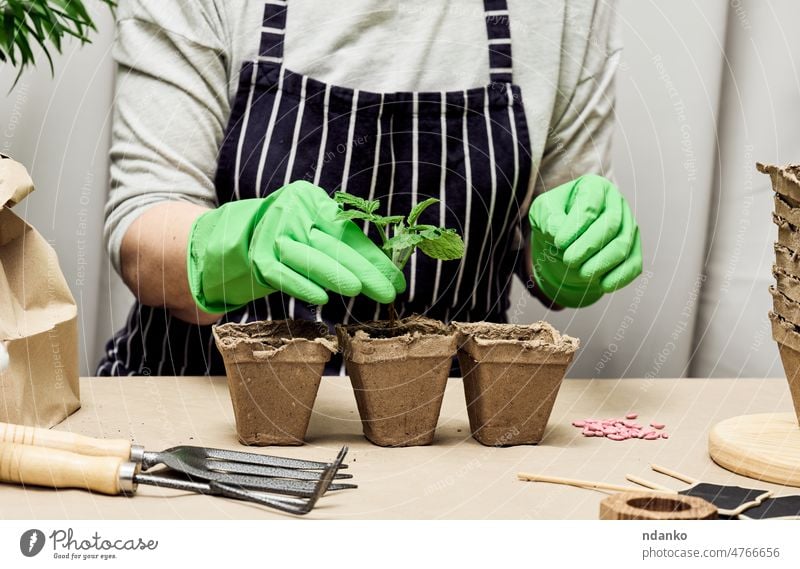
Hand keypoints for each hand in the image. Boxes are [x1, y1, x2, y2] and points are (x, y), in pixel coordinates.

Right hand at [187, 181, 405, 311]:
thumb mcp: (314, 228)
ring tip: (360, 289)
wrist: (237, 235)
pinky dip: (302, 285)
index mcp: (311, 200)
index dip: (374, 258)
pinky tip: (322, 297)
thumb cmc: (291, 235)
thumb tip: (385, 270)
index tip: (396, 280)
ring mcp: (272, 233)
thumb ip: (342, 244)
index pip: (348, 232)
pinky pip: (282, 274)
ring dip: (335, 274)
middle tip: (388, 292)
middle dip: (365, 271)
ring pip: (309, 257)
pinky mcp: (257, 257)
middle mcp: (291, 212)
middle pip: (333, 245)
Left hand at [528, 175, 641, 307]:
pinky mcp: (633, 249)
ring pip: (623, 245)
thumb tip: (557, 230)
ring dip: (602, 263)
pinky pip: (633, 264)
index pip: (590, 206)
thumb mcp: (542, 212)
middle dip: (589, 246)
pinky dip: (620, 277)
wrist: (564, 240)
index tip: (558, 243)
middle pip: (610, 225)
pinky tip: (603, 285)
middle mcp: (616, 204)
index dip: (575, 227)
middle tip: (568, 261)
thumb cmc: (554, 219)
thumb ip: (547, 217)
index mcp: (594, 188)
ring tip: (581, 274)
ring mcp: (628, 226)